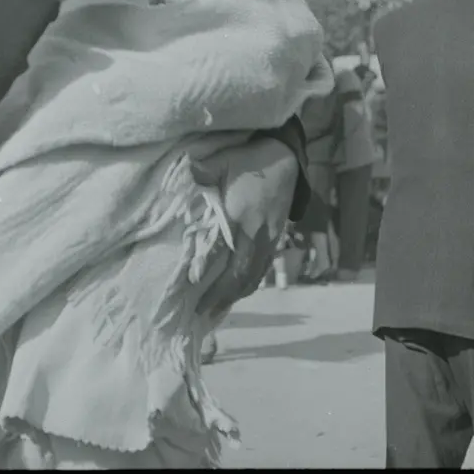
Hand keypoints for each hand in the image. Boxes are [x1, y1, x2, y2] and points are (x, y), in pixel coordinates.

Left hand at [190, 136, 298, 316]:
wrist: (285, 160)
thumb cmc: (248, 161)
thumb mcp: (222, 161)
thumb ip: (202, 171)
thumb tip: (188, 171)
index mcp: (239, 216)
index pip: (221, 249)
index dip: (206, 267)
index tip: (192, 284)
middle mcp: (256, 234)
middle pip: (239, 274)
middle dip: (220, 296)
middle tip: (201, 313)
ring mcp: (268, 240)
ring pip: (253, 277)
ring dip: (234, 296)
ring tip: (216, 310)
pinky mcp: (275, 240)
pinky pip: (262, 270)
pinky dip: (249, 285)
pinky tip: (237, 292)